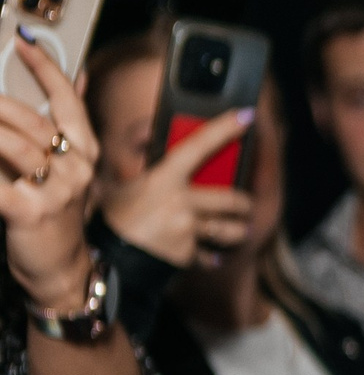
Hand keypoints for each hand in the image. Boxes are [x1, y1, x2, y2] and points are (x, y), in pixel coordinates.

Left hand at [0, 32, 100, 311]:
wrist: (60, 270)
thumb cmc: (56, 218)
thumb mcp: (68, 172)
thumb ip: (63, 129)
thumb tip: (75, 79)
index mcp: (85, 153)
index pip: (68, 101)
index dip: (46, 69)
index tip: (23, 44)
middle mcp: (76, 168)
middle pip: (29, 121)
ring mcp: (55, 190)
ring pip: (11, 143)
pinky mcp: (28, 210)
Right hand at [99, 107, 254, 267]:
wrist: (106, 259)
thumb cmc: (115, 220)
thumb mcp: (127, 187)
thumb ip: (151, 170)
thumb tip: (157, 140)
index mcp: (162, 179)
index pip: (197, 146)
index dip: (223, 128)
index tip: (246, 115)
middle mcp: (179, 202)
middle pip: (232, 199)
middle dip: (244, 205)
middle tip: (245, 206)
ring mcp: (186, 230)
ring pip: (232, 230)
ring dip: (238, 231)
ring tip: (239, 231)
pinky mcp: (188, 255)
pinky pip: (211, 255)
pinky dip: (211, 256)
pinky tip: (209, 256)